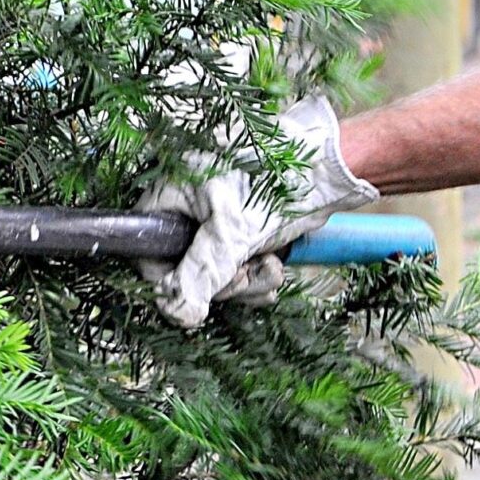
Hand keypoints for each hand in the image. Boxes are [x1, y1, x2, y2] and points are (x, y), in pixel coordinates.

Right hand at [136, 95, 378, 327]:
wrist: (330, 167)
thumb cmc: (278, 183)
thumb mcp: (233, 233)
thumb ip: (200, 273)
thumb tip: (178, 312)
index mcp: (174, 190)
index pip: (148, 244)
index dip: (168, 275)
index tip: (196, 290)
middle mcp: (191, 203)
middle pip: (185, 263)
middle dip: (220, 279)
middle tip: (244, 277)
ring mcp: (218, 216)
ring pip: (216, 268)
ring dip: (244, 280)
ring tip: (270, 267)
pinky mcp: (244, 227)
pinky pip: (238, 264)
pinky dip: (256, 273)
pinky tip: (275, 267)